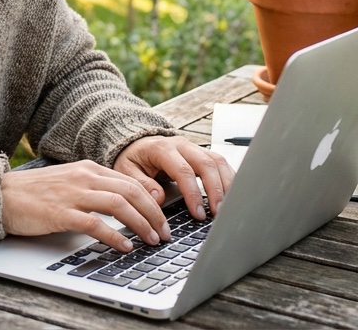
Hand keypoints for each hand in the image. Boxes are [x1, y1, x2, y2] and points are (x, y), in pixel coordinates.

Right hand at [0, 160, 170, 251]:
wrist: (2, 194)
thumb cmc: (35, 192)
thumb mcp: (70, 182)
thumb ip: (95, 188)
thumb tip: (124, 204)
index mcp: (89, 168)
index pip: (131, 181)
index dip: (152, 200)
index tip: (163, 217)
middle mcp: (84, 177)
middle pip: (132, 191)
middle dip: (154, 213)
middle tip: (164, 232)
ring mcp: (73, 194)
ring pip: (119, 205)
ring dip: (141, 224)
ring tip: (151, 239)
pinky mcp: (60, 213)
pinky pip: (95, 224)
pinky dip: (114, 236)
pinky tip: (124, 246)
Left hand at [113, 136, 235, 220]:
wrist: (136, 143)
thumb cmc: (133, 158)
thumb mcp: (126, 171)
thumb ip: (142, 184)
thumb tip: (159, 198)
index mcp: (162, 149)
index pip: (183, 170)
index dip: (193, 193)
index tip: (198, 213)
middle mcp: (181, 145)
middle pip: (207, 163)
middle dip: (215, 190)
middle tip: (218, 213)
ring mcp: (193, 147)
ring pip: (217, 161)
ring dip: (226, 184)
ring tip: (228, 207)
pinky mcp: (201, 153)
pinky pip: (220, 163)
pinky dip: (228, 178)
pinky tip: (231, 194)